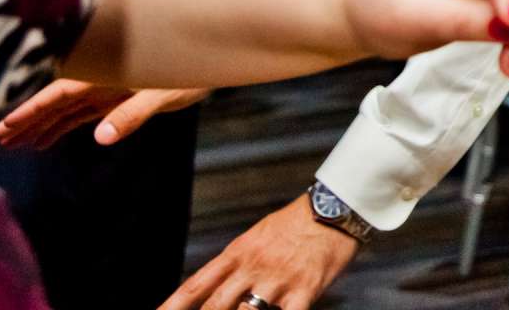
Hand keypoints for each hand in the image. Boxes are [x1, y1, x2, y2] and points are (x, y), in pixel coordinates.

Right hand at [0, 79, 207, 149]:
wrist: (218, 53)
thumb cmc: (193, 66)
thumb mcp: (164, 92)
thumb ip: (133, 113)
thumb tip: (100, 137)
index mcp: (107, 73)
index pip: (60, 93)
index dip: (31, 109)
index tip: (5, 124)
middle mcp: (102, 79)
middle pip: (55, 100)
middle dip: (26, 118)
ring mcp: (108, 88)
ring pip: (65, 109)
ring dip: (40, 125)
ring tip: (12, 145)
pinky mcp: (118, 97)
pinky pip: (81, 114)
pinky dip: (61, 127)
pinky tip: (44, 140)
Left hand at [159, 194, 357, 309]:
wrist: (336, 207)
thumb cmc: (297, 222)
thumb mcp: (258, 236)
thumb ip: (237, 263)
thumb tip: (215, 287)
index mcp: (238, 252)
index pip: (196, 284)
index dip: (173, 305)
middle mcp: (253, 266)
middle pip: (215, 305)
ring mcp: (279, 279)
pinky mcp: (305, 289)